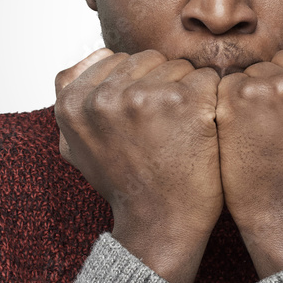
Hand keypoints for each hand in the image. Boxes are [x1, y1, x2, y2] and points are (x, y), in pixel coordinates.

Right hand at [54, 48, 221, 282]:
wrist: (160, 223)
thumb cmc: (124, 183)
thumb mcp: (76, 146)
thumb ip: (71, 100)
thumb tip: (90, 59)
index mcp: (73, 102)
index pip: (115, 60)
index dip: (134, 86)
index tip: (140, 120)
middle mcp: (103, 96)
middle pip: (148, 59)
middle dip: (160, 84)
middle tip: (163, 126)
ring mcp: (143, 96)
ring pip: (178, 65)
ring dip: (186, 91)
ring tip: (180, 129)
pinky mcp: (183, 101)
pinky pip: (207, 77)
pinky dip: (211, 99)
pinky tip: (203, 128)